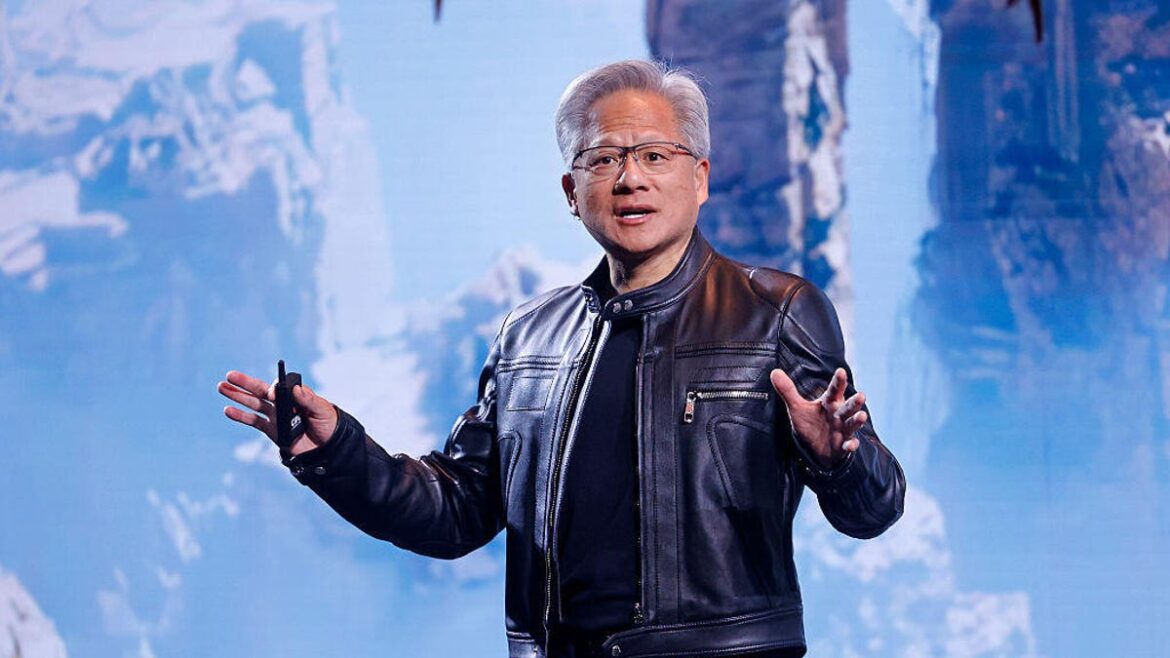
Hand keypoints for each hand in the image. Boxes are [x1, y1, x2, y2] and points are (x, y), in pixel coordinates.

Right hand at [218, 370, 337, 455]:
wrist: (328, 448)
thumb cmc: (328, 424)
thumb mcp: (322, 410)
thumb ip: (309, 400)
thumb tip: (295, 388)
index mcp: (295, 395)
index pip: (279, 387)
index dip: (273, 388)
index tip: (271, 394)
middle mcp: (283, 403)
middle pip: (261, 391)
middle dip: (245, 383)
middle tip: (229, 375)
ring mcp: (276, 416)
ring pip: (254, 404)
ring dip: (238, 396)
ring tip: (221, 387)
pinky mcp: (271, 430)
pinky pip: (254, 422)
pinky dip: (240, 416)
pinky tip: (228, 410)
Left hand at [770, 367, 867, 467]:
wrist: (816, 449)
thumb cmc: (811, 424)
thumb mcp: (797, 407)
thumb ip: (788, 390)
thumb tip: (774, 371)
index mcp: (829, 403)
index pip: (834, 390)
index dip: (838, 381)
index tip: (841, 371)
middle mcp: (838, 414)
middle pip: (848, 407)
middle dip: (854, 402)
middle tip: (861, 395)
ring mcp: (842, 430)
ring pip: (852, 423)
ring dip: (857, 420)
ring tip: (862, 416)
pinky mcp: (843, 445)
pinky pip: (849, 444)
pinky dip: (851, 445)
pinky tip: (850, 445)